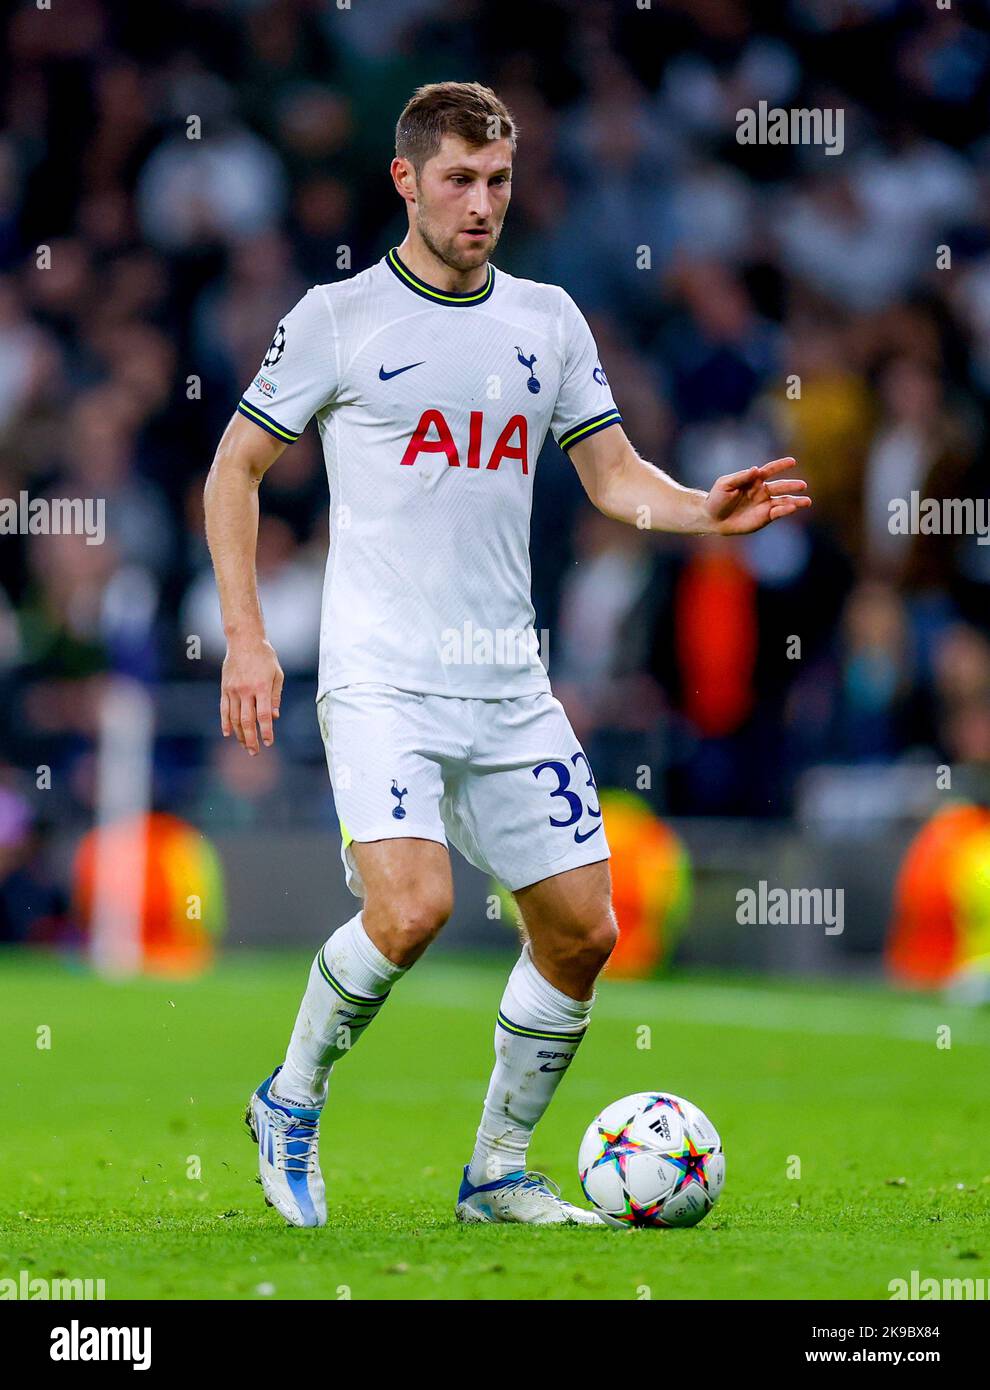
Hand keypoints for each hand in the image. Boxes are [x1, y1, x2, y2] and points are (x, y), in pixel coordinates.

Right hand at [220, 637, 283, 754]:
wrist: (244, 641)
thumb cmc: (265, 657)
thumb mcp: (277, 674)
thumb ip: (276, 696)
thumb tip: (274, 717)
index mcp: (261, 687)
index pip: (263, 715)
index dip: (266, 730)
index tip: (268, 742)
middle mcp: (246, 690)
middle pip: (247, 720)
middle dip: (251, 739)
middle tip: (255, 752)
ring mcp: (233, 690)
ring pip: (234, 718)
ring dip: (239, 734)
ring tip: (245, 746)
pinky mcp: (224, 688)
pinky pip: (224, 709)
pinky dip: (225, 722)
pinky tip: (228, 733)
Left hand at [704, 457, 810, 535]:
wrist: (713, 518)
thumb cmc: (717, 499)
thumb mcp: (726, 484)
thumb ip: (741, 477)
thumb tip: (756, 469)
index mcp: (753, 480)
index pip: (770, 470)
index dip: (781, 465)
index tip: (792, 461)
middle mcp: (762, 491)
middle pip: (780, 486)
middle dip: (792, 485)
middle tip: (803, 485)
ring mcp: (764, 504)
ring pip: (783, 501)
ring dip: (795, 501)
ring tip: (807, 501)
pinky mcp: (764, 517)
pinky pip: (777, 512)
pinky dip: (785, 510)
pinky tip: (792, 508)